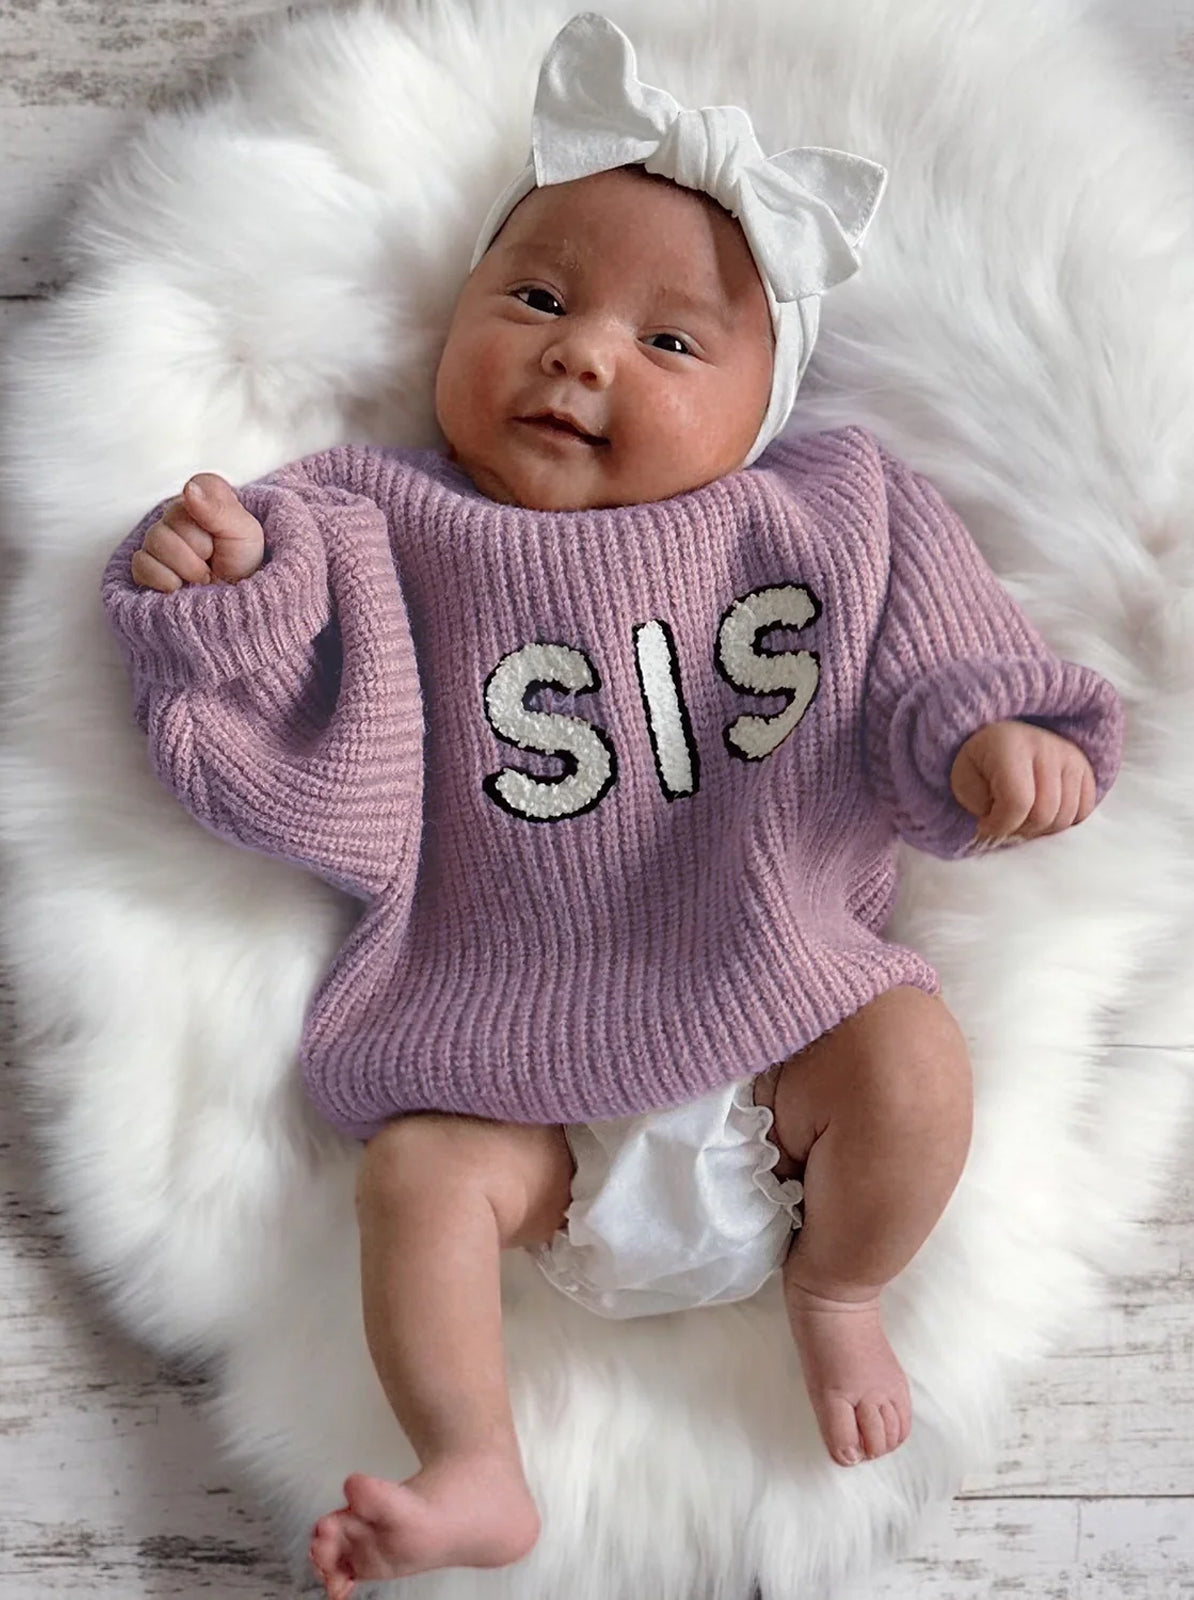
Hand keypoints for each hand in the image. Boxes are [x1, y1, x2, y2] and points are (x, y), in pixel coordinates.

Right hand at [129, 472, 264, 590]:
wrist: (237, 599)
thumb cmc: (243, 564)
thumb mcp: (245, 533)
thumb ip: (218, 509)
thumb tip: (189, 489)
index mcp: (205, 499)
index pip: (197, 486)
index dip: (210, 514)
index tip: (223, 532)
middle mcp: (178, 515)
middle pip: (173, 519)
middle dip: (200, 548)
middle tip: (214, 559)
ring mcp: (159, 540)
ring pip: (156, 541)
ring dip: (186, 566)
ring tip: (202, 576)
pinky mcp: (147, 565)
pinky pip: (141, 564)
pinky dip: (164, 579)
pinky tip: (180, 585)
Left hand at [949, 719, 1096, 848]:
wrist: (1004, 740)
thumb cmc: (980, 763)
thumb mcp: (962, 780)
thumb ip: (977, 803)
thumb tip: (1002, 824)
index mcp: (1010, 745)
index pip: (1017, 802)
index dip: (1000, 825)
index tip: (985, 825)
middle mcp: (1046, 747)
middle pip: (1045, 814)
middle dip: (1020, 830)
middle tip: (1005, 824)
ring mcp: (1071, 757)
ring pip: (1065, 818)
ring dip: (1041, 830)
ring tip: (1022, 818)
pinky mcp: (1085, 769)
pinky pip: (1083, 812)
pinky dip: (1062, 823)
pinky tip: (1042, 814)